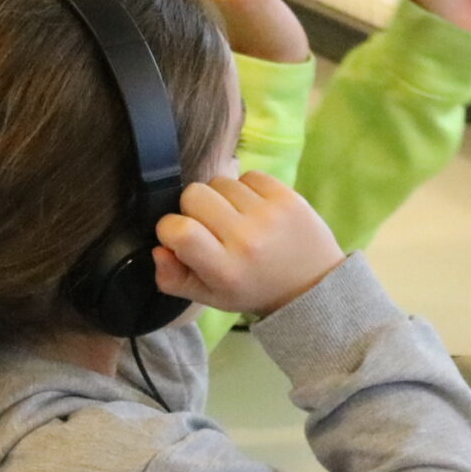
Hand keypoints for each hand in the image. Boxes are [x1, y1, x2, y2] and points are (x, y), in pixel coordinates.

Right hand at [153, 171, 343, 315]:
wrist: (312, 284)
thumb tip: (158, 248)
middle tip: (211, 227)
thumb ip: (173, 278)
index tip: (181, 238)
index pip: (179, 230)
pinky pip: (248, 174)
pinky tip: (255, 209)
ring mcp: (268, 215)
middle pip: (193, 194)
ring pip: (219, 181)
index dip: (170, 228)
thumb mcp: (209, 297)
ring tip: (236, 218)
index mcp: (224, 270)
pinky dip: (246, 189)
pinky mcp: (287, 196)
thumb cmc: (253, 288)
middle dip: (194, 209)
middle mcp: (246, 240)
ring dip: (221, 198)